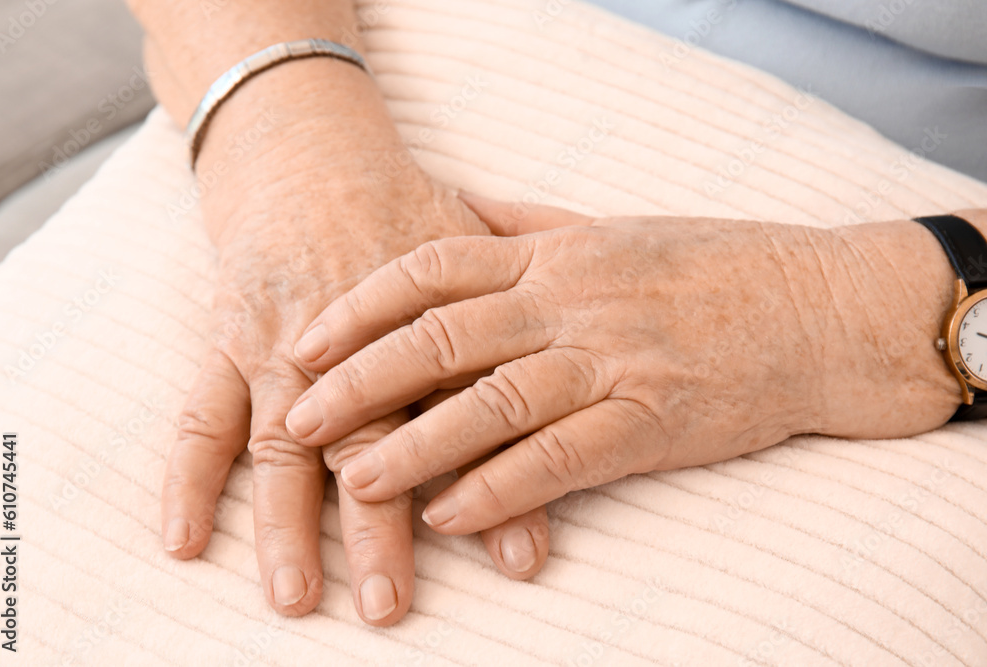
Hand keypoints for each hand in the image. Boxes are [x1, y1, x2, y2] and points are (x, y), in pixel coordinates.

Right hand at [160, 66, 548, 626]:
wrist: (312, 157)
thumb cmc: (405, 216)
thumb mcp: (475, 253)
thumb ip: (523, 323)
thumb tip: (594, 388)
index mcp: (426, 326)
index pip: (464, 417)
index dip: (495, 486)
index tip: (519, 559)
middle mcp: (353, 346)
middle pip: (368, 445)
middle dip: (379, 528)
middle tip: (389, 601)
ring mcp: (279, 346)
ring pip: (281, 444)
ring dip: (284, 523)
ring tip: (294, 595)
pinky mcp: (225, 343)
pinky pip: (197, 415)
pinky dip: (184, 478)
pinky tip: (181, 540)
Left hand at [286, 194, 960, 534]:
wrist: (815, 309)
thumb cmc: (709, 267)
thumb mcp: (613, 227)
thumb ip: (530, 222)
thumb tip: (458, 208)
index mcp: (554, 252)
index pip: (432, 269)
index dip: (359, 307)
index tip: (307, 340)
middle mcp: (572, 300)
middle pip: (442, 338)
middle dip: (360, 383)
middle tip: (299, 421)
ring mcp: (612, 360)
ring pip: (492, 403)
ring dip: (415, 448)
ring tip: (355, 485)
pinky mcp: (653, 419)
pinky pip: (561, 458)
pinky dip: (500, 489)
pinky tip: (451, 517)